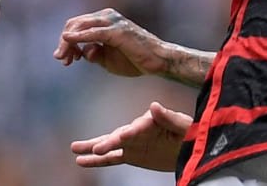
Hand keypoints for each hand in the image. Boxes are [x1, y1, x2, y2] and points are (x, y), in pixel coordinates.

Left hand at [54, 8, 166, 76]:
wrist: (157, 61)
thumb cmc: (135, 59)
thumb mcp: (107, 59)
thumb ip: (93, 53)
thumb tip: (81, 52)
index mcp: (104, 19)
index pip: (76, 25)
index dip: (66, 42)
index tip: (66, 59)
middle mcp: (107, 16)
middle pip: (75, 23)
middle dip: (64, 42)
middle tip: (61, 59)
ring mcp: (112, 22)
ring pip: (80, 26)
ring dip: (68, 42)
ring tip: (64, 58)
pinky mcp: (117, 31)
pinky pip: (93, 33)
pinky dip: (79, 37)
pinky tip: (68, 41)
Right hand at [70, 101, 192, 170]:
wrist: (190, 146)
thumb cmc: (191, 132)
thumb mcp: (185, 126)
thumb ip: (169, 117)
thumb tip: (154, 105)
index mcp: (151, 120)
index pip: (140, 125)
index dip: (132, 131)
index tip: (123, 135)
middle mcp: (137, 129)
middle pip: (120, 135)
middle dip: (109, 142)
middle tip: (97, 148)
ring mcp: (132, 142)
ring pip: (110, 145)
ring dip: (94, 146)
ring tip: (75, 148)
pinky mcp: (130, 154)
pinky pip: (111, 158)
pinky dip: (96, 160)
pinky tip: (80, 160)